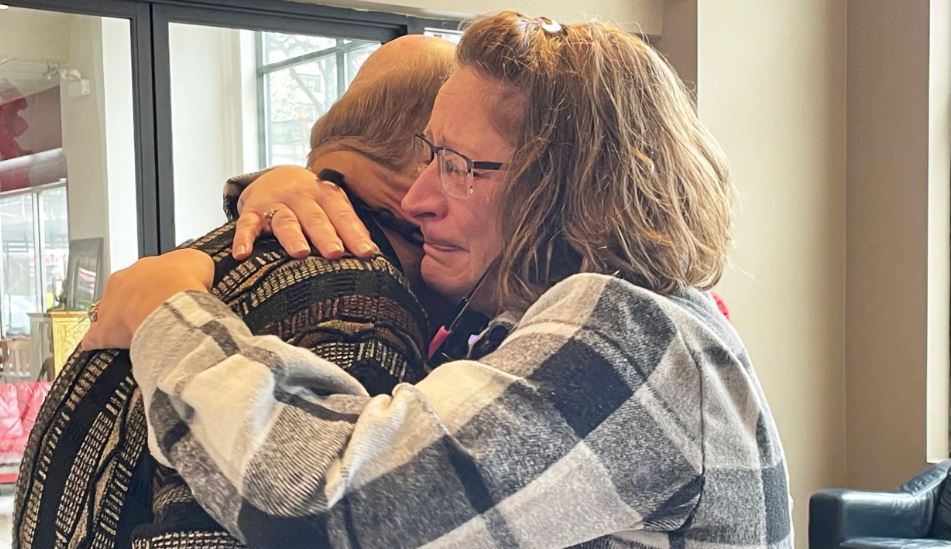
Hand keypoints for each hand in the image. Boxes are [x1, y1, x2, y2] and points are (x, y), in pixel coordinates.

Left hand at [81, 249, 213, 349]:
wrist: (169, 301)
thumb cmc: (181, 280)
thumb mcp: (196, 261)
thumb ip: (191, 266)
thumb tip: (195, 271)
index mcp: (141, 267)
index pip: (146, 275)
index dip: (158, 286)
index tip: (168, 293)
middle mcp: (120, 284)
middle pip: (125, 293)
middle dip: (136, 302)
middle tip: (155, 313)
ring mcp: (108, 308)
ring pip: (108, 314)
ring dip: (119, 321)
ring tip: (136, 332)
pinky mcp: (103, 333)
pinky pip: (95, 338)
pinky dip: (97, 342)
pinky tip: (106, 348)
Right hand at [232, 166, 378, 260]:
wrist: (276, 176)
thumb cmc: (313, 201)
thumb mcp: (332, 205)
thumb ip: (349, 226)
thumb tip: (372, 252)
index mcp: (326, 195)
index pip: (342, 215)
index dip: (354, 234)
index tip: (366, 253)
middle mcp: (301, 196)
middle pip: (315, 218)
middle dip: (326, 235)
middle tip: (336, 252)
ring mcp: (276, 203)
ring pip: (285, 221)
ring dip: (293, 237)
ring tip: (301, 253)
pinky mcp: (253, 211)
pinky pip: (247, 225)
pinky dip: (243, 239)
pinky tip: (242, 254)